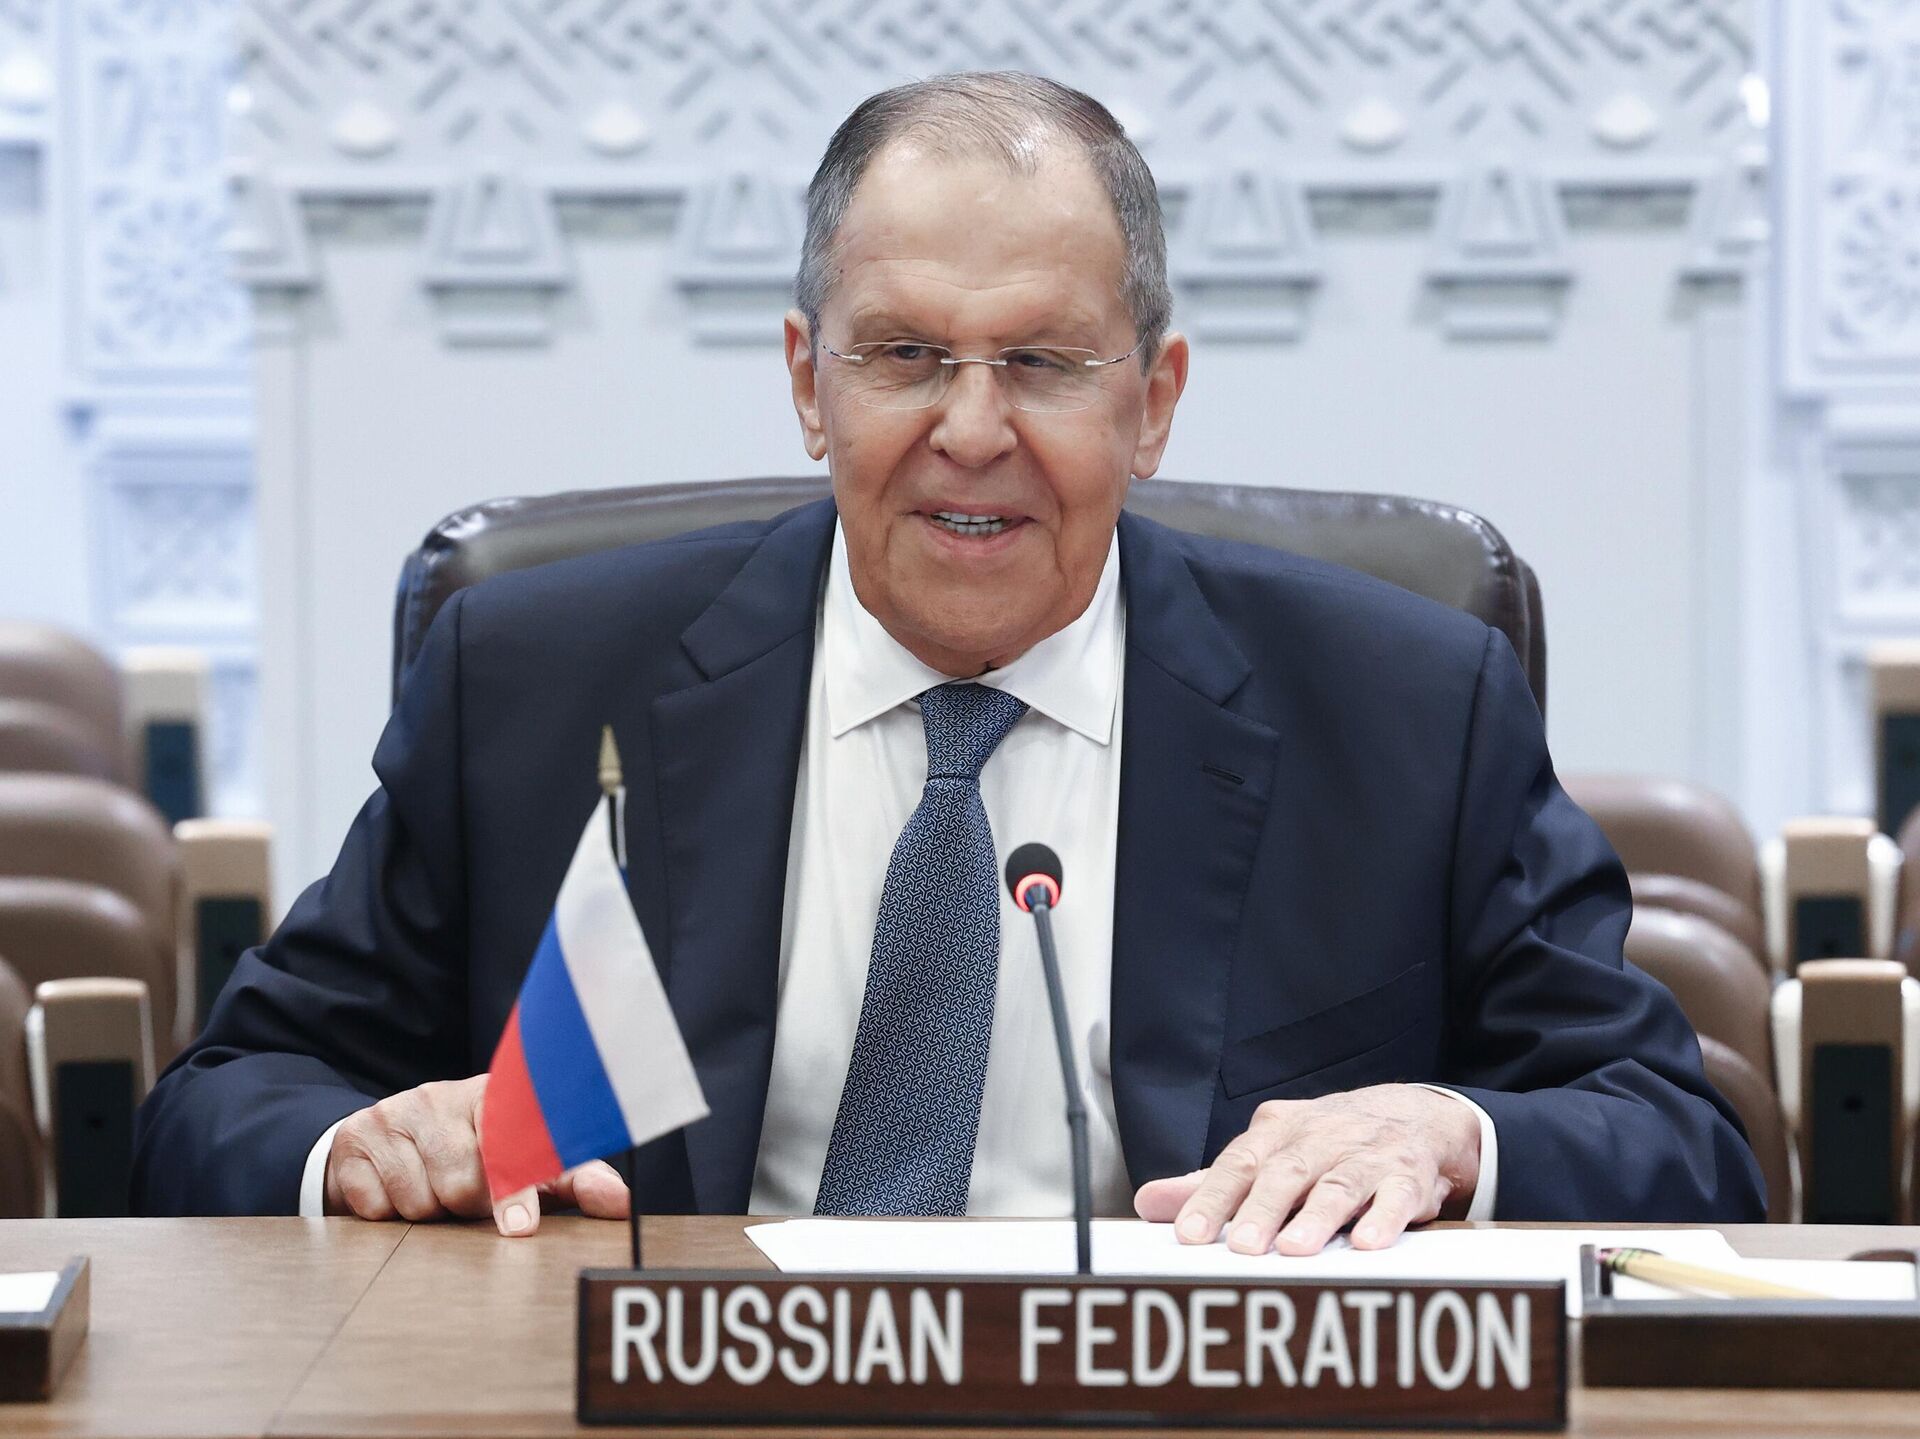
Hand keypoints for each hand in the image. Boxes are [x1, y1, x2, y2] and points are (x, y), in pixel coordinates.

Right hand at [322, 1074, 630, 1236]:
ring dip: (428, 1213)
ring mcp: (390, 1116)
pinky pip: (375, 1205)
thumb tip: (621, 1203)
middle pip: (460, 1182)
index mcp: (489, 1096)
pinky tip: (394, 1193)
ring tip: (433, 1194)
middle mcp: (438, 1097)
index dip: (514, 1189)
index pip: (506, 1142)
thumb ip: (572, 1179)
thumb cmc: (469, 1154)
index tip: (521, 1229)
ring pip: (418, 1198)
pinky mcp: (352, 1143)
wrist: (381, 1140)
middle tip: (467, 1202)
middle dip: (467, 1207)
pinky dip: (387, 1213)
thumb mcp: (521, 1160)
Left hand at [1133, 1084, 1480, 1254]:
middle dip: (1262, 1209)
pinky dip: (1384, 1218)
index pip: (1238, 1163)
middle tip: (1241, 1247)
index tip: (1188, 1234)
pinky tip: (1369, 1242)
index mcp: (1277, 1132)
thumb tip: (1148, 1203)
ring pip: (1338, 1183)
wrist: (1413, 1115)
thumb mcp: (1269, 1153)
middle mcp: (1318, 1137)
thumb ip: (1213, 1183)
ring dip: (1317, 1216)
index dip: (1212, 1198)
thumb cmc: (1326, 1144)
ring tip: (1295, 1249)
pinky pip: (1397, 1195)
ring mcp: (1365, 1154)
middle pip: (1285, 1172)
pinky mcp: (1407, 1175)